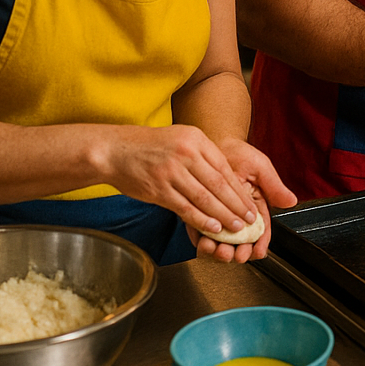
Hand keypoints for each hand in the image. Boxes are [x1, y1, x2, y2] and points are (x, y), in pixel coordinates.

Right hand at [97, 124, 256, 239]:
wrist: (114, 150)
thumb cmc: (149, 146)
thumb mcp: (180, 138)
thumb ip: (202, 155)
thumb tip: (225, 178)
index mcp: (195, 139)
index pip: (224, 168)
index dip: (239, 189)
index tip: (250, 203)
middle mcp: (186, 154)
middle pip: (218, 184)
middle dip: (237, 204)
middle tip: (250, 219)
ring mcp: (171, 172)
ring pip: (204, 198)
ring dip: (223, 215)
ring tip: (237, 227)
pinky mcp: (158, 189)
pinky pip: (184, 207)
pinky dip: (200, 219)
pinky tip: (213, 227)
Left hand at [189, 138, 297, 263]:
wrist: (213, 142)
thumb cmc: (237, 152)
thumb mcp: (259, 167)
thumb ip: (274, 186)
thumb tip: (291, 201)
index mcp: (254, 206)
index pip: (260, 230)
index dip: (260, 244)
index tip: (257, 252)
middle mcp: (236, 214)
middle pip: (239, 243)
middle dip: (236, 253)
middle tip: (233, 254)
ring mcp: (217, 215)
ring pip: (219, 242)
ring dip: (218, 251)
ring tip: (215, 248)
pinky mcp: (199, 213)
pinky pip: (200, 233)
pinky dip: (201, 240)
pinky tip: (203, 240)